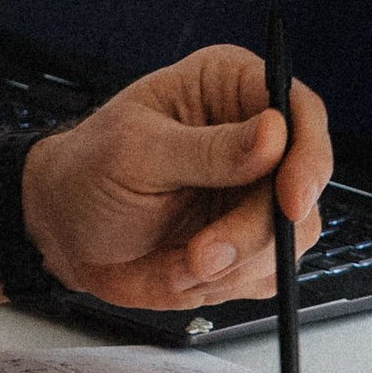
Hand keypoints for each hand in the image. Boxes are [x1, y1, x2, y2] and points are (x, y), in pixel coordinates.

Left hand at [19, 44, 331, 311]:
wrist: (63, 230)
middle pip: (302, 185)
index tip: (290, 201)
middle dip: (254, 232)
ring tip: (175, 263)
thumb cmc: (88, 173)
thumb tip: (276, 133)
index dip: (308, 156)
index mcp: (231, 88)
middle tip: (202, 257)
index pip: (301, 110)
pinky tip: (178, 268)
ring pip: (288, 239)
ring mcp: (256, 195)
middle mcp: (255, 139)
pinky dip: (221, 283)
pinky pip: (264, 274)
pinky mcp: (250, 242)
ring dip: (231, 265)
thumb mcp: (136, 153)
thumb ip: (209, 149)